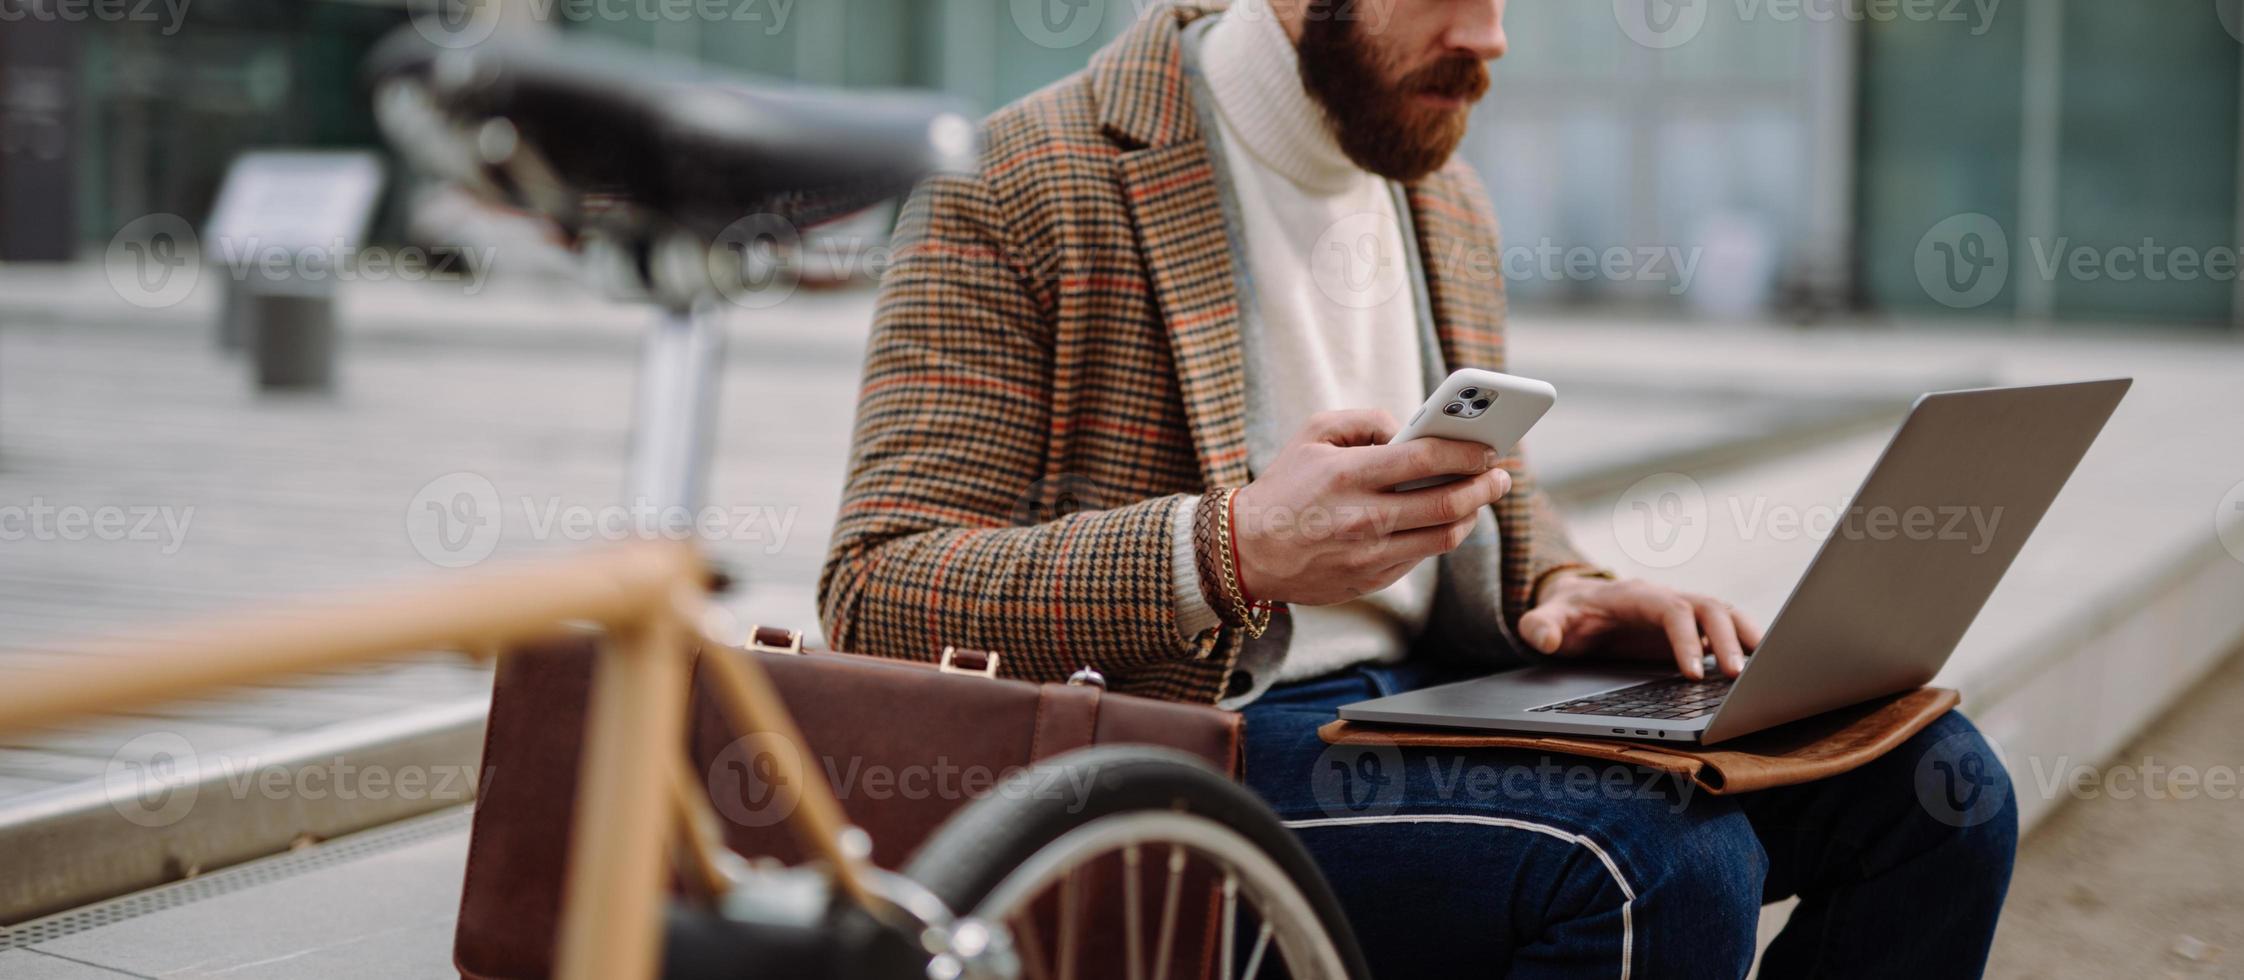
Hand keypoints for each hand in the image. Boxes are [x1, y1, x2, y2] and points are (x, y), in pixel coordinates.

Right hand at [1231, 409, 1511, 605]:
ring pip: (1443, 536)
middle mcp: (1363, 518)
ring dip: (1471, 515)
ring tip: (1480, 497)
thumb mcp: (1312, 435)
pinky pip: (1422, 556)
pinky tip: (1446, 518)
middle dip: (1484, 486)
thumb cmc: (1284, 486)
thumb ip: (1365, 421)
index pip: (1425, 459)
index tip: (1487, 446)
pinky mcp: (1372, 579)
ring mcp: (1370, 554)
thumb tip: (1409, 430)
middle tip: (1499, 474)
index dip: (1465, 452)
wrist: (1246, 551)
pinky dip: (1440, 535)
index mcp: (1349, 476)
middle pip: (1446, 503)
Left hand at [1517, 574, 1762, 679]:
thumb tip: (1544, 639)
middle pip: (1708, 609)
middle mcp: (1666, 599)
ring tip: (1766, 668)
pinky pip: (1726, 631)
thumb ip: (1540, 627)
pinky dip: (1745, 644)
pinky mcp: (1691, 630)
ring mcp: (1682, 613)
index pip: (1671, 611)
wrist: (1577, 605)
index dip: (1684, 640)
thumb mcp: (1546, 619)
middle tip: (1737, 677)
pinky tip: (1760, 668)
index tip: (1691, 673)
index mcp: (1636, 596)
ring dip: (1746, 637)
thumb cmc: (1567, 615)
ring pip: (1725, 615)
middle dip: (1727, 639)